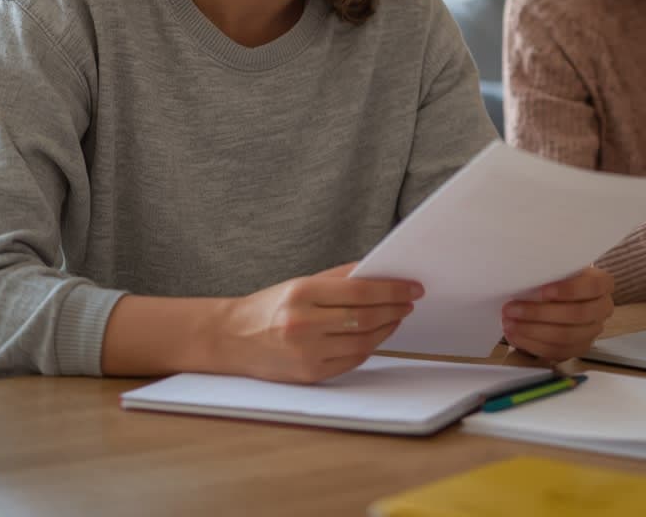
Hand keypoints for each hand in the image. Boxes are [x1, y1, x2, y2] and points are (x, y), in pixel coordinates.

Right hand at [217, 263, 422, 383]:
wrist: (232, 338)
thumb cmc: (270, 306)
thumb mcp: (301, 282)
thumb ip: (340, 277)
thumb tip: (379, 272)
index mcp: (302, 294)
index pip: (360, 291)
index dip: (392, 289)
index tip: (413, 286)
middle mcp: (303, 324)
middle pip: (365, 318)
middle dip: (395, 308)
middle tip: (410, 300)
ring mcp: (306, 353)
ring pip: (363, 342)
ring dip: (387, 328)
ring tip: (397, 315)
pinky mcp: (309, 374)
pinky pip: (351, 361)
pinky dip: (370, 347)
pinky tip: (378, 334)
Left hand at [501, 267, 613, 360]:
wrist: (562, 292)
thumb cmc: (557, 275)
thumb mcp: (557, 266)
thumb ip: (549, 270)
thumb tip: (523, 276)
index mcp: (602, 283)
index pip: (592, 287)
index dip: (568, 290)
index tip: (542, 291)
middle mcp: (603, 308)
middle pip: (575, 315)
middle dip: (539, 313)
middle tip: (511, 309)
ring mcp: (593, 331)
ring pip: (565, 337)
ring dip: (532, 331)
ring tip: (509, 324)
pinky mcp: (580, 348)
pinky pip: (557, 351)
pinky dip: (533, 345)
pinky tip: (515, 336)